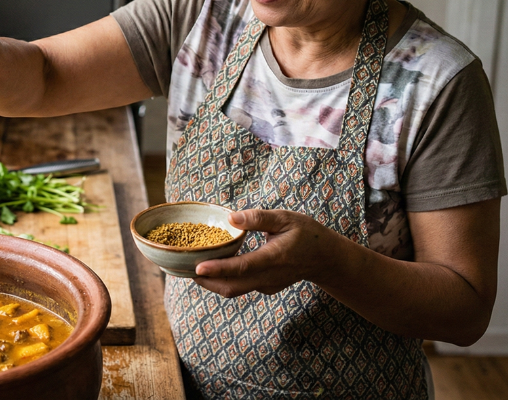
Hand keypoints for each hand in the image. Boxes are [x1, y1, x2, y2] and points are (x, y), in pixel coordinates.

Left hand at [193, 209, 337, 296]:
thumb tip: (231, 218)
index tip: (197, 268)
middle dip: (205, 280)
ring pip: (233, 290)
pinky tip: (211, 266)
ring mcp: (267, 285)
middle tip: (182, 267)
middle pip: (231, 286)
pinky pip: (240, 287)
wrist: (325, 258)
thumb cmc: (306, 234)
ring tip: (190, 266)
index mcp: (274, 258)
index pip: (242, 267)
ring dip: (211, 282)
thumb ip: (259, 218)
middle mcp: (269, 277)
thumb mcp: (286, 218)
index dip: (218, 269)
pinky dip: (223, 280)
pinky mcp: (264, 287)